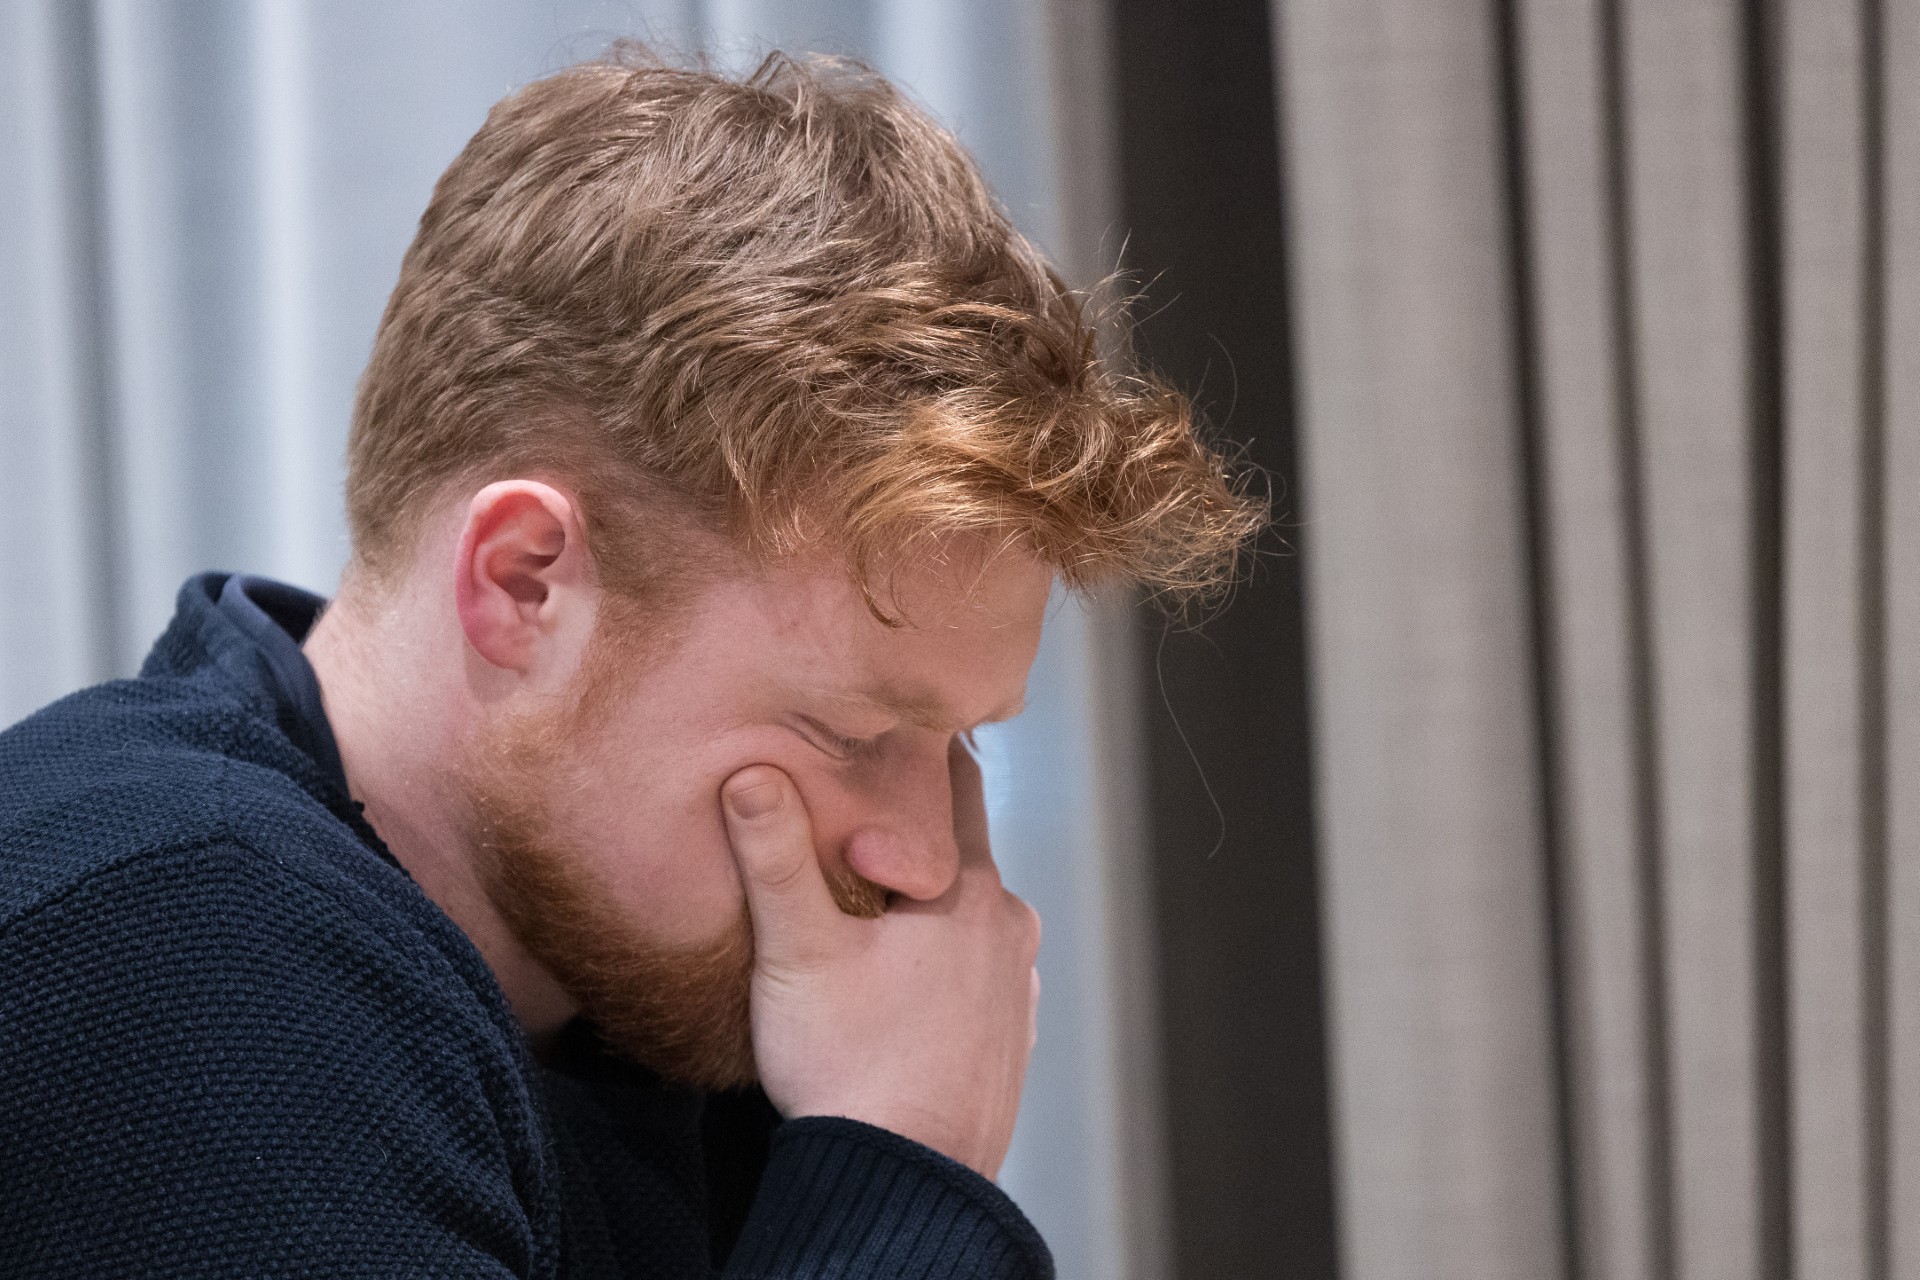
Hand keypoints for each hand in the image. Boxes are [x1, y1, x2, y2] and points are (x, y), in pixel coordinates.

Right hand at [720, 741, 1040, 1178]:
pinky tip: (895, 982)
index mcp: (970, 891)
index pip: (955, 783)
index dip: (912, 755)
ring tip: (863, 911)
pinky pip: (975, 972)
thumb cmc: (849, 1068)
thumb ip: (774, 857)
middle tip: (849, 827)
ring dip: (925, 904)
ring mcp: (1016, 985)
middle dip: (909, 835)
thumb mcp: (797, 951)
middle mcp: (1010, 928)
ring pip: (969, 913)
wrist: (903, 1183)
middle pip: (959, 851)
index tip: (875, 738)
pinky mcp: (1009, 1035)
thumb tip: (750, 776)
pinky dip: (941, 962)